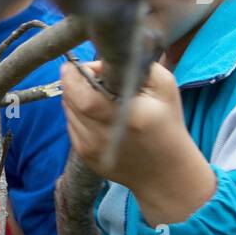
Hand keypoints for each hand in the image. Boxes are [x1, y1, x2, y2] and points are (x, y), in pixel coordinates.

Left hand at [60, 59, 214, 222]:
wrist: (165, 172)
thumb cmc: (167, 124)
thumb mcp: (165, 88)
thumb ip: (135, 66)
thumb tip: (100, 62)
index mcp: (129, 117)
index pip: (85, 97)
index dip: (74, 78)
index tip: (75, 65)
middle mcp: (105, 136)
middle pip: (71, 102)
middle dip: (73, 83)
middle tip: (85, 75)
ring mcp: (92, 149)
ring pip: (68, 113)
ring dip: (75, 98)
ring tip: (96, 95)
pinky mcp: (85, 157)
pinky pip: (71, 126)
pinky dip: (78, 115)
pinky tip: (98, 114)